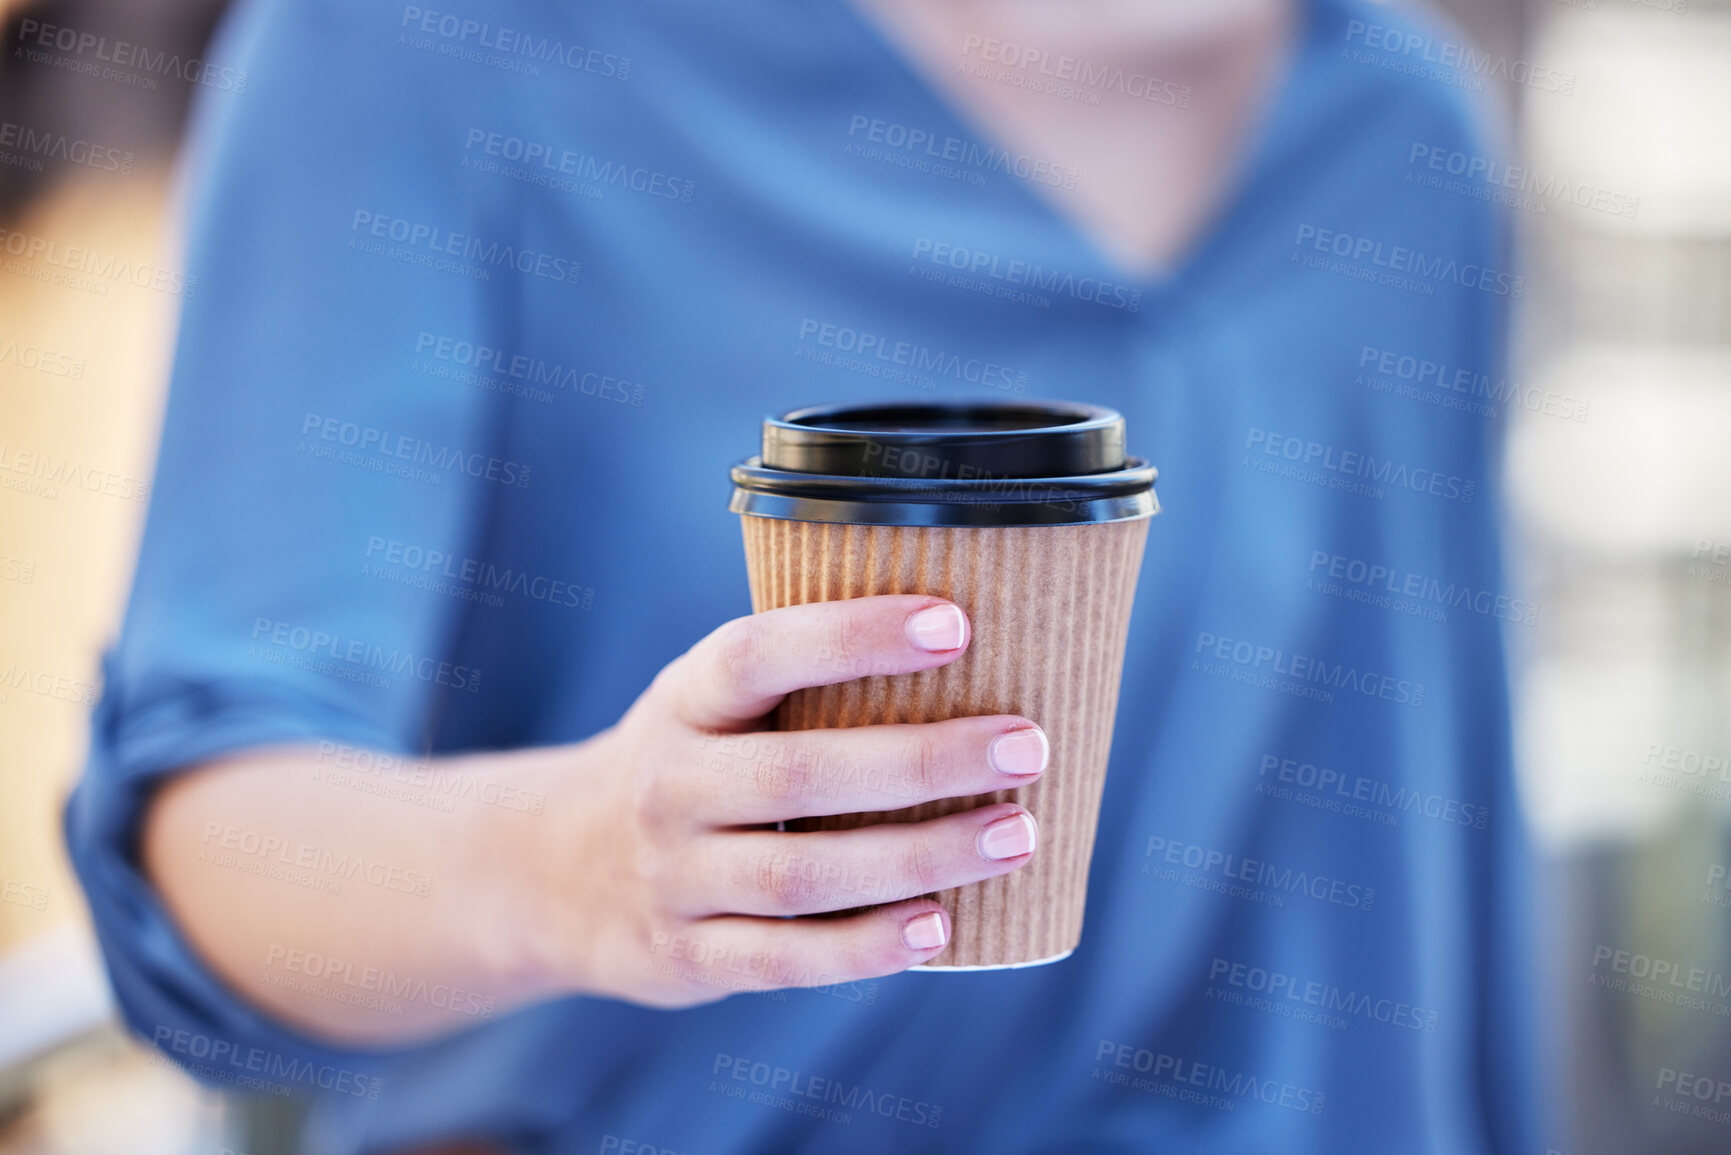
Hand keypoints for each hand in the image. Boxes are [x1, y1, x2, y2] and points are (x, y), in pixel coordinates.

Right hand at [524, 595, 1047, 1006]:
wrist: (557, 870)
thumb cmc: (693, 763)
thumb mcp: (713, 704)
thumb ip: (807, 682)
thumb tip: (984, 645)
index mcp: (685, 699)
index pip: (760, 654)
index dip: (853, 636)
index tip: (956, 623)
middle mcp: (670, 783)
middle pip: (799, 773)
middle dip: (922, 759)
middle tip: (1027, 744)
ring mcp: (674, 876)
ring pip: (803, 874)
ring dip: (919, 856)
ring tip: (1016, 835)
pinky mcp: (688, 955)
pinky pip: (784, 957)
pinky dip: (865, 948)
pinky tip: (940, 928)